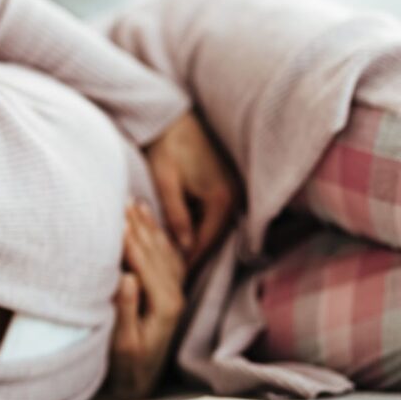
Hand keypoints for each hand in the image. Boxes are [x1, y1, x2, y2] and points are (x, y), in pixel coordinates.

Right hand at [95, 201, 186, 399]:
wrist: (138, 385)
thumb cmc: (124, 368)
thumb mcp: (122, 344)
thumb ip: (126, 310)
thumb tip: (127, 277)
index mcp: (164, 303)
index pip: (144, 260)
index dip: (128, 236)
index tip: (113, 214)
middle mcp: (175, 294)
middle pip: (155, 249)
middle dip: (137, 224)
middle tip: (119, 199)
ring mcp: (174, 292)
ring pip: (162, 249)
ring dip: (148, 225)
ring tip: (132, 203)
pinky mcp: (169, 294)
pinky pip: (167, 257)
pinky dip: (157, 236)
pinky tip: (148, 222)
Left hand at [144, 111, 242, 269]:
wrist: (172, 117)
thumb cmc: (166, 146)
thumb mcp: (166, 182)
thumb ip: (176, 215)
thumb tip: (185, 248)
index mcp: (222, 197)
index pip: (206, 241)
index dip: (189, 262)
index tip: (174, 282)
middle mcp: (234, 196)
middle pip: (212, 237)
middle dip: (192, 256)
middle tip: (172, 279)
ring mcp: (232, 190)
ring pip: (212, 227)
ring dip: (194, 242)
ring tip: (173, 264)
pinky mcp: (225, 185)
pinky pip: (211, 214)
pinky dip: (196, 226)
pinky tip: (179, 237)